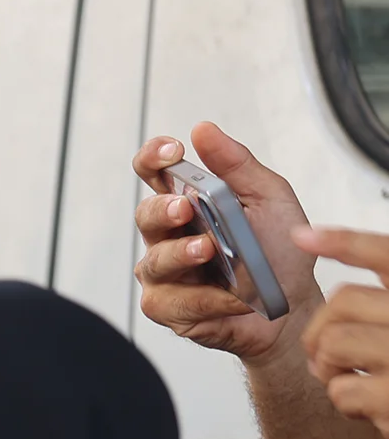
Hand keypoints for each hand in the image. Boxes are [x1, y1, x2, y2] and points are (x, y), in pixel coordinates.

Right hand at [133, 122, 321, 362]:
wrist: (292, 305)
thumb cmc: (278, 252)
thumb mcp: (269, 198)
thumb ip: (237, 165)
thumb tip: (204, 129)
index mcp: (189, 202)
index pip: (156, 173)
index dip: (155, 158)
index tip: (173, 150)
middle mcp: (169, 236)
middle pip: (146, 215)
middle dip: (163, 210)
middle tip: (184, 208)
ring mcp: (165, 274)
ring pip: (155, 262)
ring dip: (181, 255)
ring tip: (207, 251)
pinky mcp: (169, 309)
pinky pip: (173, 302)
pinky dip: (206, 299)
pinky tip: (233, 297)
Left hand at [296, 226, 388, 438]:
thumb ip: (378, 304)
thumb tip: (314, 249)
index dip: (346, 242)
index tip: (302, 236)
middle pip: (344, 302)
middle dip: (321, 328)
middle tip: (328, 353)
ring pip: (334, 343)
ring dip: (330, 366)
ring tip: (352, 378)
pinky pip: (342, 389)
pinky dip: (345, 401)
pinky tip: (370, 406)